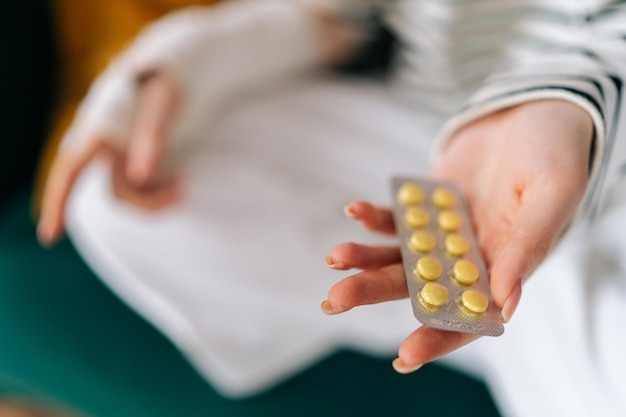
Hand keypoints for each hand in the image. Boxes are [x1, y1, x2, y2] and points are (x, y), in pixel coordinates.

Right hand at [37, 73, 181, 246]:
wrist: (182, 69)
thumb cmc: (167, 80)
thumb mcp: (162, 102)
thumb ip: (151, 137)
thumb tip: (141, 174)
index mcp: (100, 129)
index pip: (70, 170)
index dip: (58, 202)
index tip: (50, 236)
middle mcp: (107, 146)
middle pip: (118, 192)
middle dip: (147, 203)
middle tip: (181, 194)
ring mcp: (125, 154)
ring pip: (133, 192)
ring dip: (157, 197)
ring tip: (183, 185)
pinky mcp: (142, 159)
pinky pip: (146, 187)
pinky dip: (161, 192)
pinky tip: (180, 181)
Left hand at [322, 99, 593, 372]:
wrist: (534, 110)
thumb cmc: (556, 152)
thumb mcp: (552, 195)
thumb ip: (527, 247)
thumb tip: (504, 304)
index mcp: (504, 267)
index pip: (469, 315)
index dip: (439, 337)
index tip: (404, 355)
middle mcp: (468, 258)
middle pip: (417, 287)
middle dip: (375, 292)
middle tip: (335, 300)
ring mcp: (444, 232)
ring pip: (399, 255)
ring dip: (364, 258)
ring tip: (334, 257)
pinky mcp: (427, 205)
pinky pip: (397, 217)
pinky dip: (374, 217)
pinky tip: (354, 210)